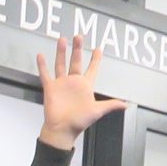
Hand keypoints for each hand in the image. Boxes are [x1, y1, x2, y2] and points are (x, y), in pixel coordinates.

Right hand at [35, 34, 129, 149]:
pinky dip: (42, 65)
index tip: (98, 49)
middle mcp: (74, 82)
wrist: (63, 129)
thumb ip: (110, 105)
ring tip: (62, 39)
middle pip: (76, 61)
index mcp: (86, 86)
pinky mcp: (51, 88)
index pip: (92, 68)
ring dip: (61, 52)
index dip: (96, 59)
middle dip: (78, 49)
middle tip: (79, 36)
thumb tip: (126, 105)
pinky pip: (45, 74)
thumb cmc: (79, 121)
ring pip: (61, 64)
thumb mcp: (97, 111)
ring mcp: (61, 84)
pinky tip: (40, 56)